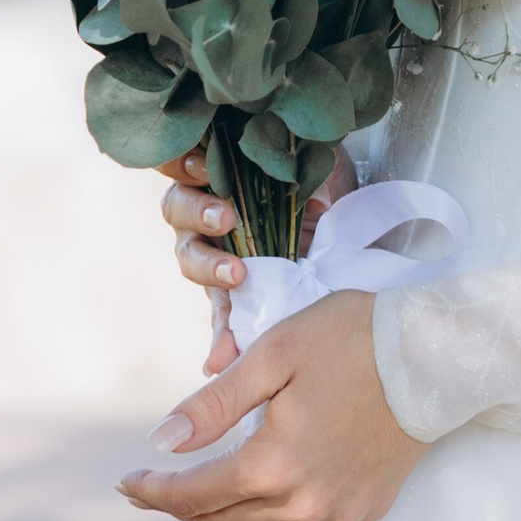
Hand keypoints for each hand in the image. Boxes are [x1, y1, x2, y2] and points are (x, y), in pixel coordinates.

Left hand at [119, 289, 420, 520]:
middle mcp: (303, 502)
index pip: (195, 492)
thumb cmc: (353, 340)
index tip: (125, 483)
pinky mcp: (361, 512)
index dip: (154, 492)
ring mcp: (335, 514)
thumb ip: (215, 404)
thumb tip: (162, 442)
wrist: (435, 356)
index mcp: (273, 463)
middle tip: (142, 506)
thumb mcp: (274, 355)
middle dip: (175, 515)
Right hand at [157, 146, 357, 373]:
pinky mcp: (230, 296)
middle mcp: (203, 212)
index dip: (181, 163)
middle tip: (225, 219)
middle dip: (198, 213)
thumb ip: (313, 172)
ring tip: (236, 275)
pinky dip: (220, 337)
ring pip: (191, 257)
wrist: (342, 223)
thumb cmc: (319, 181)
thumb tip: (318, 202)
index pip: (179, 161)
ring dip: (210, 266)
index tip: (204, 166)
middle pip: (178, 209)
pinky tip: (218, 359)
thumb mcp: (320, 167)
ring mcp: (212, 253)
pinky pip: (219, 317)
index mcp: (215, 172)